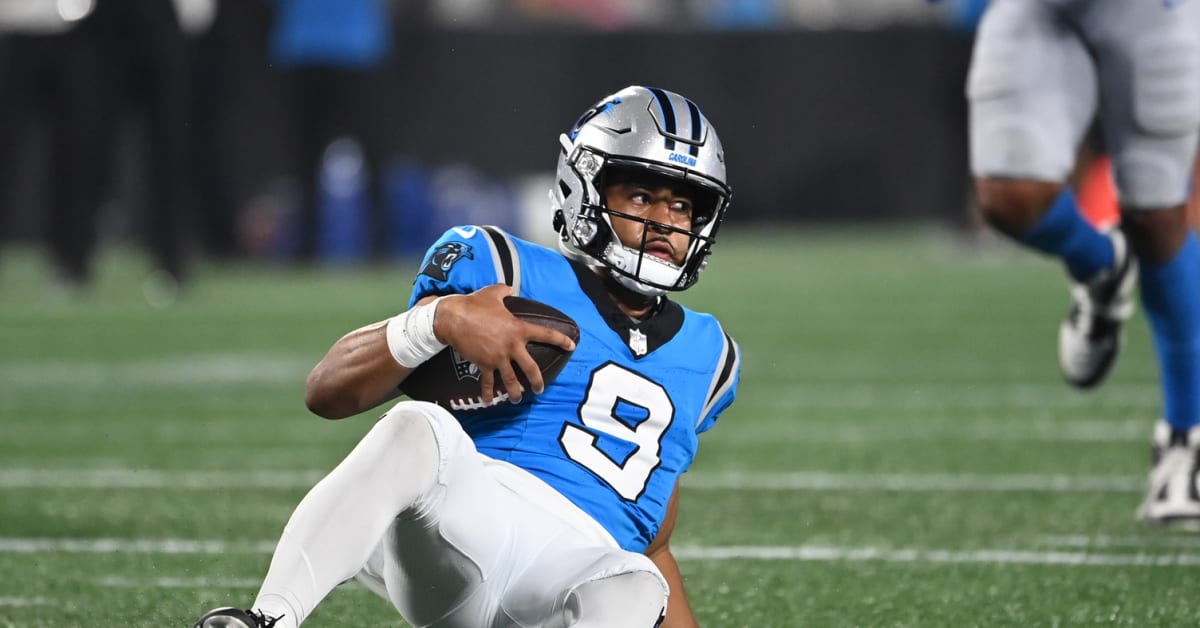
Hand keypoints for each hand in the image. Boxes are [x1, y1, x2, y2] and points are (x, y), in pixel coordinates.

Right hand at [434, 285, 576, 403]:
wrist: (453, 318)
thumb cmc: (474, 304)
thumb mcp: (494, 292)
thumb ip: (506, 291)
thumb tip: (510, 289)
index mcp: (518, 329)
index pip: (545, 334)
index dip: (561, 340)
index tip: (571, 346)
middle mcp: (511, 346)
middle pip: (531, 368)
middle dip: (537, 381)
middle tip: (539, 389)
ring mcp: (498, 358)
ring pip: (511, 381)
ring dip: (515, 392)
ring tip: (517, 399)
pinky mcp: (483, 364)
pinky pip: (487, 382)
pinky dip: (488, 393)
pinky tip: (489, 401)